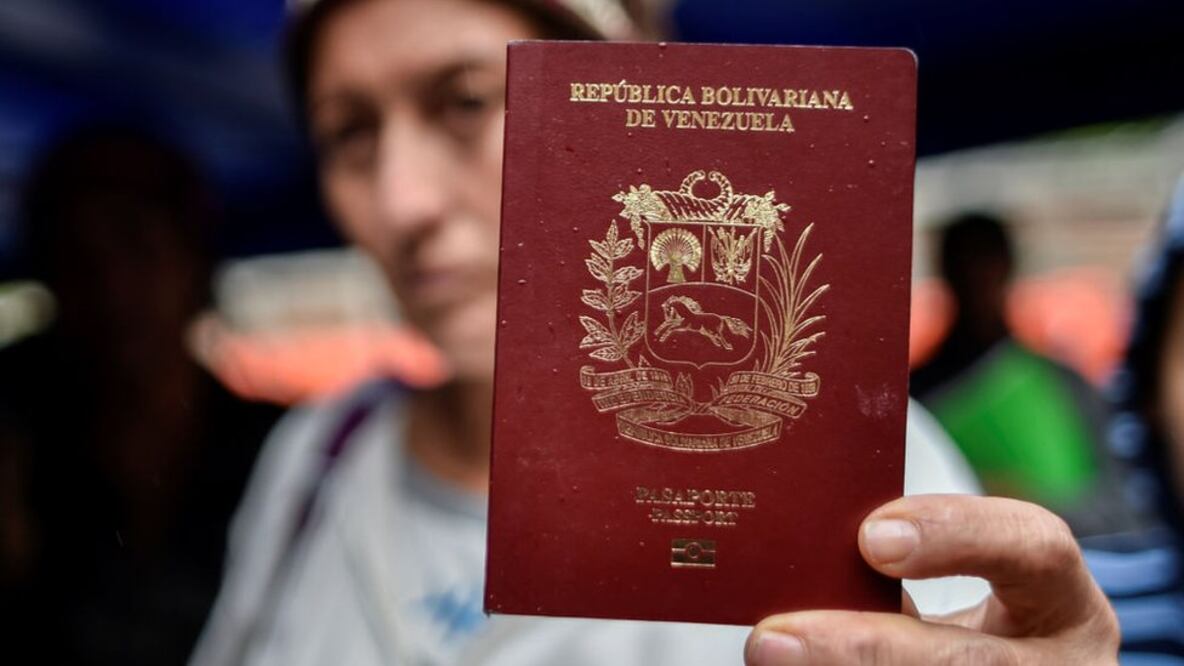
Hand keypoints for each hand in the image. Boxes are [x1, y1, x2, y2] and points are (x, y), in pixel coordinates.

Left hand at [745, 495, 1118, 664]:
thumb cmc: (969, 635)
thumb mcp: (966, 596)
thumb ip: (901, 569)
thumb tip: (798, 552)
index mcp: (1066, 608)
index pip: (1036, 549)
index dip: (956, 535)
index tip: (871, 536)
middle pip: (973, 664)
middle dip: (867, 650)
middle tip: (773, 639)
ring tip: (770, 660)